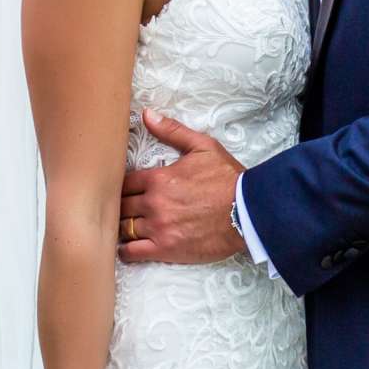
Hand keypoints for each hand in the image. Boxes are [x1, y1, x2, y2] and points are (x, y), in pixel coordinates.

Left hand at [118, 110, 246, 265]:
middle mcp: (154, 203)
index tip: (125, 190)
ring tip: (125, 227)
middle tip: (124, 209)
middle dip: (120, 206)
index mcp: (158, 178)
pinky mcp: (165, 249)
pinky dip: (125, 251)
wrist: (249, 211)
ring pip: (122, 228)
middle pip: (120, 206)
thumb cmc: (228, 179)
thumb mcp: (203, 147)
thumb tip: (146, 115)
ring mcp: (158, 228)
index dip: (122, 186)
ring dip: (122, 227)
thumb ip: (172, 131)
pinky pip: (132, 252)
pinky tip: (127, 247)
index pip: (123, 183)